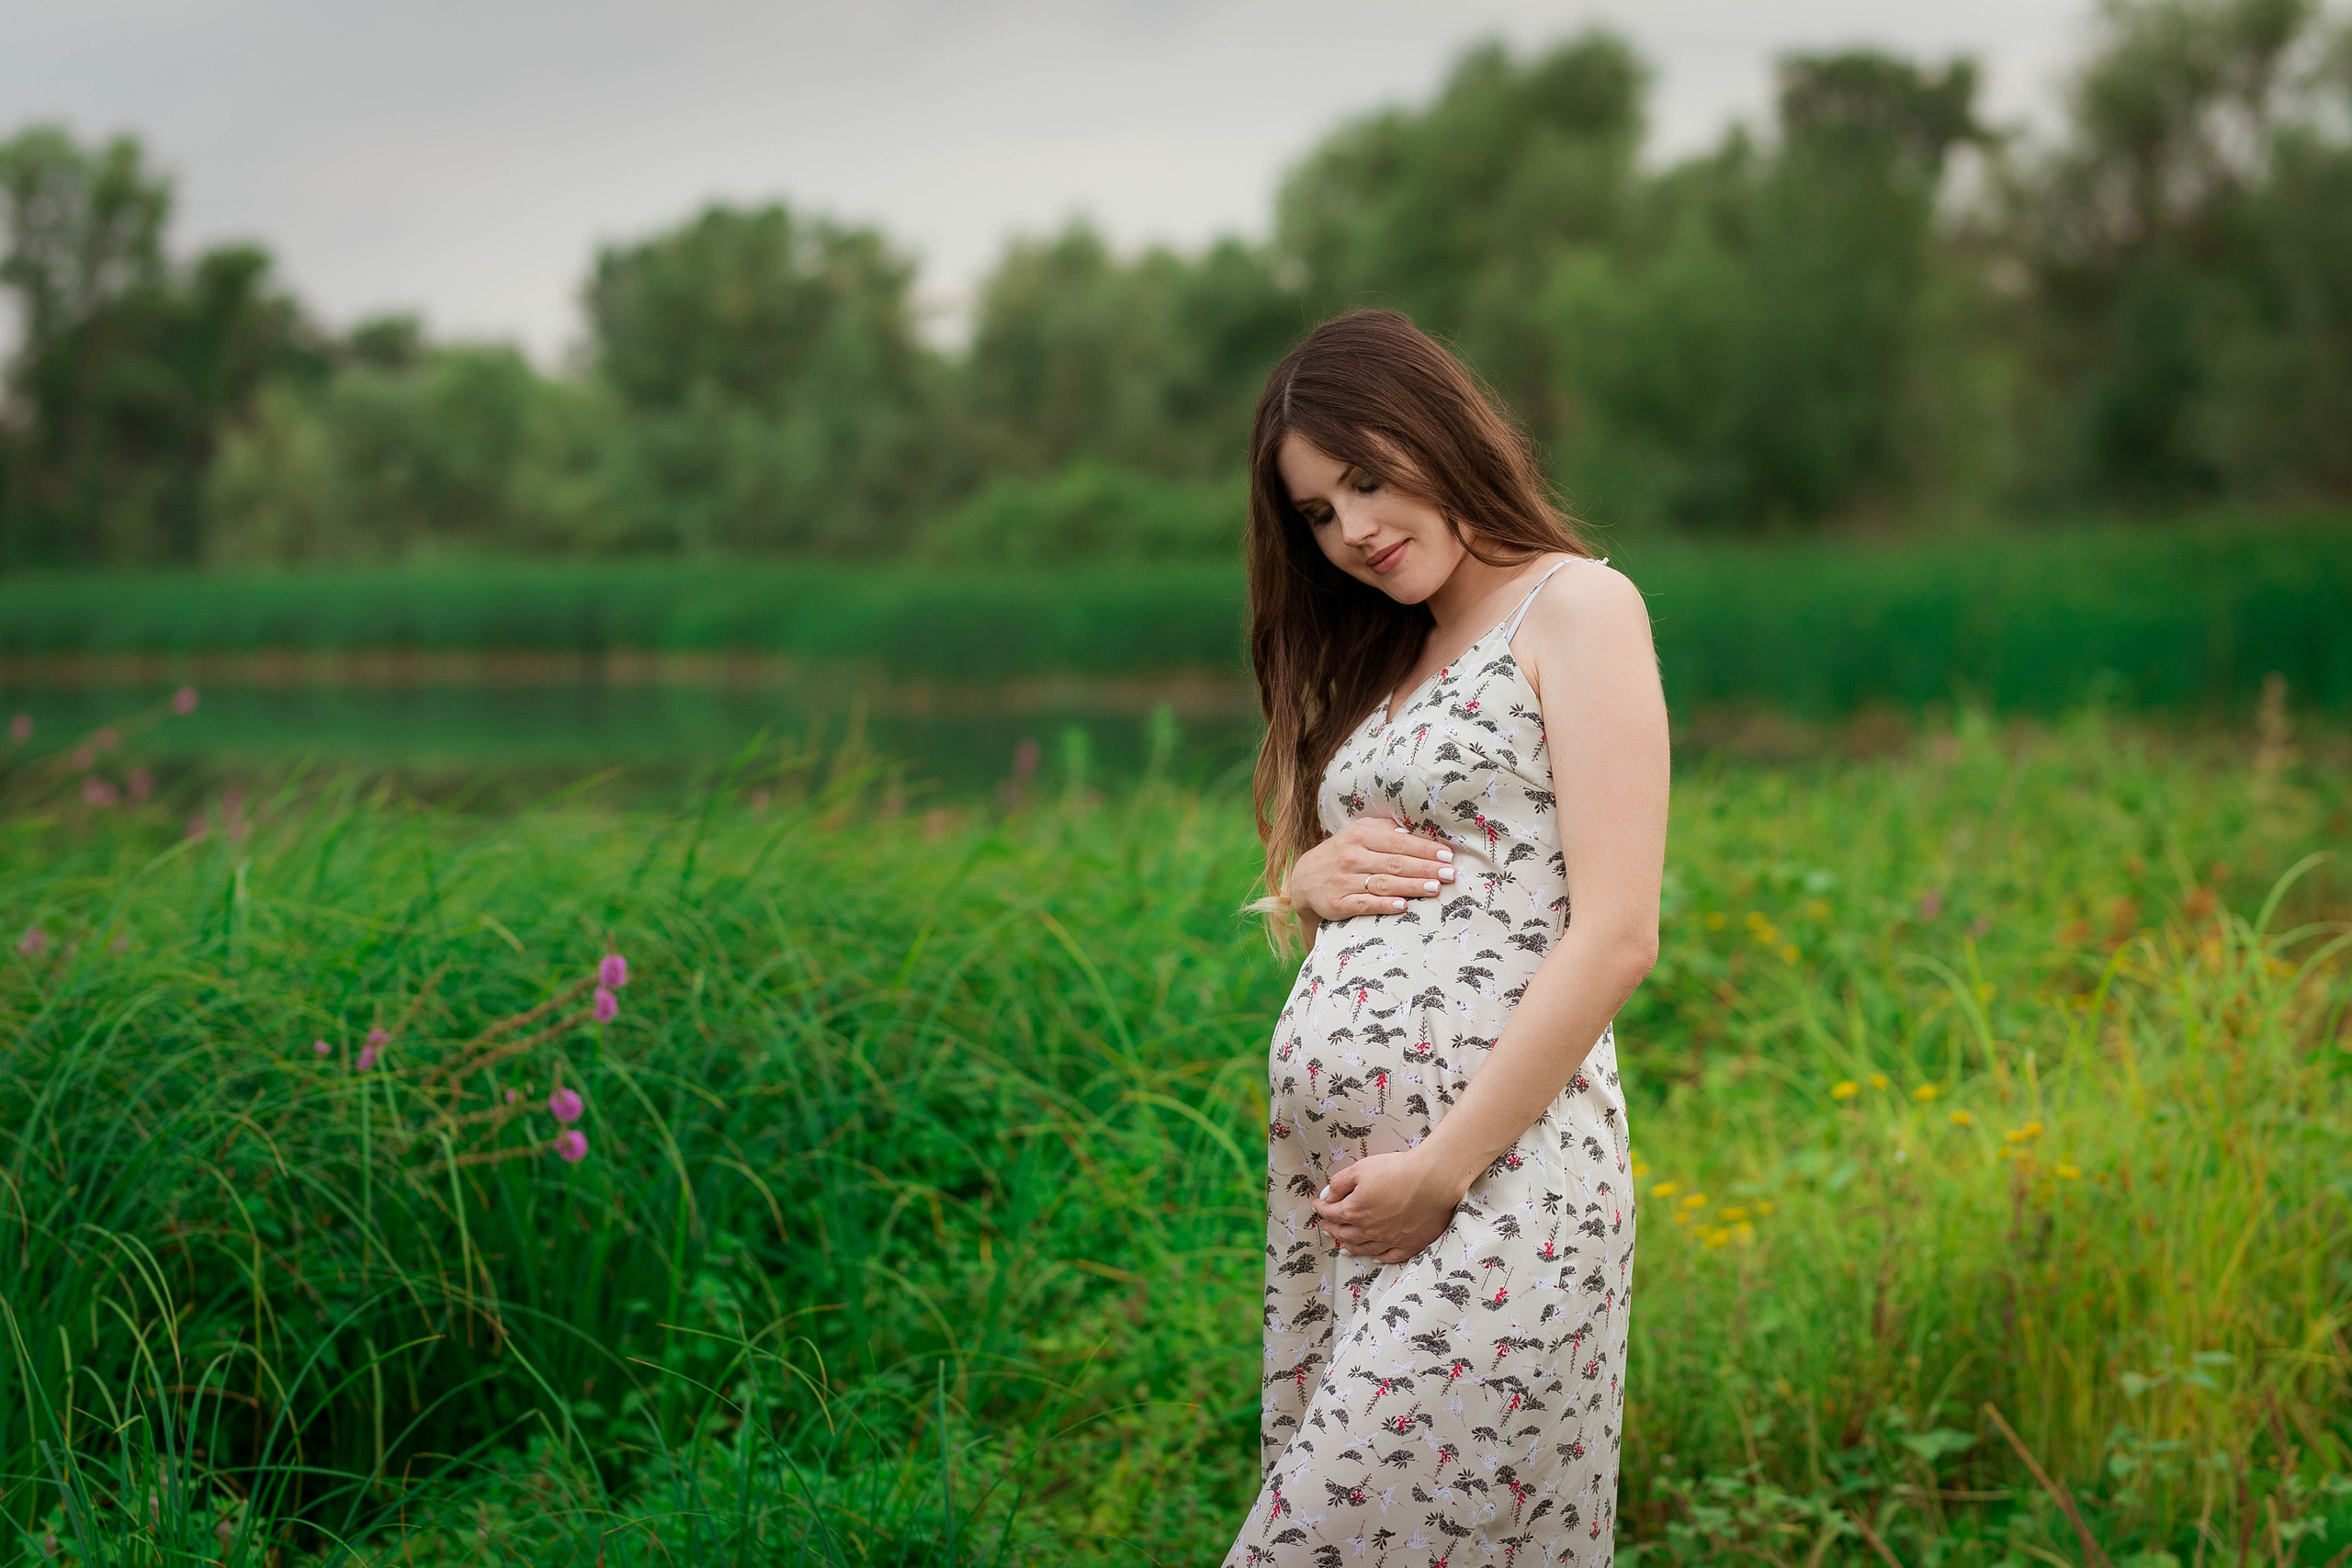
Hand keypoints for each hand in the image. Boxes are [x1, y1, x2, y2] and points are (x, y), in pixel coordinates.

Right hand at [1289, 817, 1455, 923]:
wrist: (1304, 879)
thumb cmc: (1342, 852)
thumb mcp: (1358, 832)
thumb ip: (1385, 829)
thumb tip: (1415, 831)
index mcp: (1360, 835)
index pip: (1399, 842)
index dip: (1424, 848)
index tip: (1447, 855)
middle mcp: (1352, 856)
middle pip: (1395, 863)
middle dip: (1425, 868)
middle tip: (1449, 874)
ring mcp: (1343, 881)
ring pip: (1383, 883)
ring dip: (1411, 886)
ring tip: (1434, 888)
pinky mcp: (1337, 903)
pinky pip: (1364, 904)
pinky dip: (1384, 905)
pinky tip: (1402, 905)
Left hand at [1313, 1149, 1465, 1264]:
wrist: (1432, 1180)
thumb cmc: (1397, 1171)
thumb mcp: (1360, 1168)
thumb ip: (1340, 1183)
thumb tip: (1328, 1195)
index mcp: (1355, 1211)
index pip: (1332, 1213)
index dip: (1322, 1208)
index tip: (1318, 1205)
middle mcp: (1369, 1230)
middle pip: (1345, 1233)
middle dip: (1333, 1229)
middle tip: (1327, 1227)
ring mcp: (1389, 1240)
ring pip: (1364, 1248)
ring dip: (1350, 1246)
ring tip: (1343, 1246)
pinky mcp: (1409, 1244)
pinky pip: (1390, 1256)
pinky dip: (1380, 1258)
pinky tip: (1376, 1257)